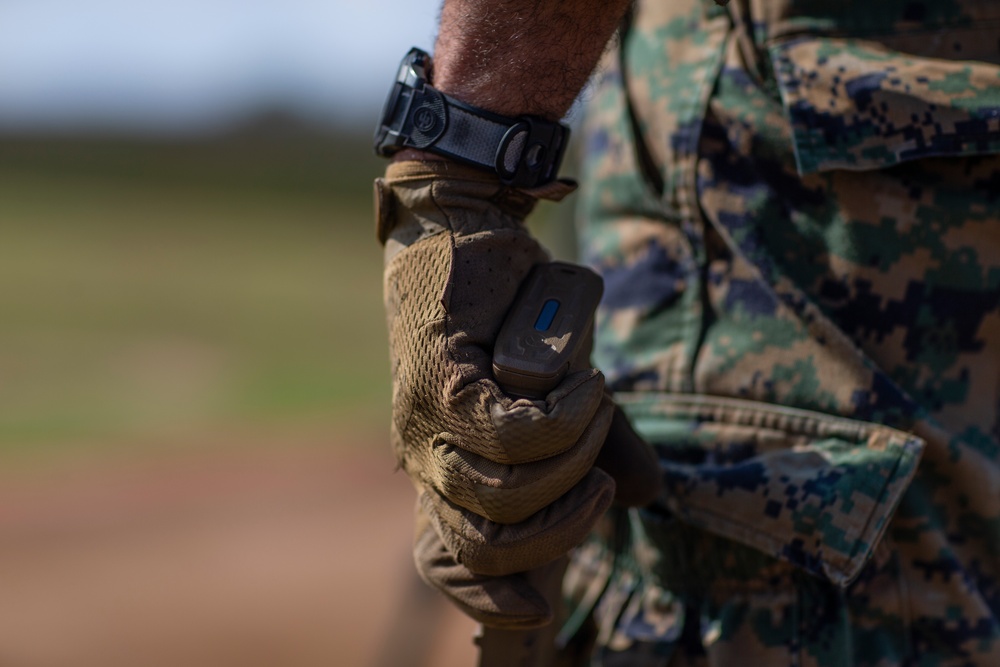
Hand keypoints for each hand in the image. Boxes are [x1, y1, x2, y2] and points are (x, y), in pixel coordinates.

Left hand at [376, 160, 658, 626]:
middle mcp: (424, 459)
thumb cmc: (514, 313)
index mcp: (447, 472)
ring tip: (595, 408)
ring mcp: (424, 423)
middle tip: (602, 484)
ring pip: (502, 493)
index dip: (489, 600)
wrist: (467, 230)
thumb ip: (597, 446)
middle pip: (487, 545)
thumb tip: (643, 498)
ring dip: (571, 461)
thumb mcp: (565, 393)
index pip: (447, 565)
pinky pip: (512, 433)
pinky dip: (565, 418)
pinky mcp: (439, 380)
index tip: (537, 609)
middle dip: (561, 529)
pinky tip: (585, 382)